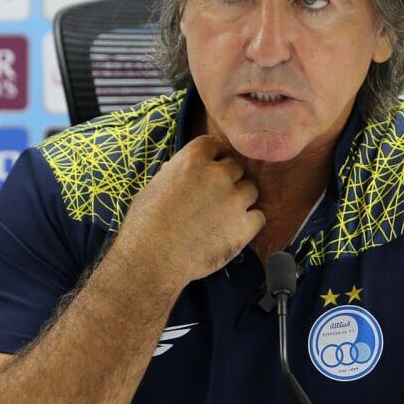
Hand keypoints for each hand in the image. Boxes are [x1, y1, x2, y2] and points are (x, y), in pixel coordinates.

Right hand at [112, 135, 264, 289]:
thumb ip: (173, 174)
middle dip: (227, 179)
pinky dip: (250, 223)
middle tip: (215, 197)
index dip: (212, 158)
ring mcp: (234, 200)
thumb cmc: (144, 224)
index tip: (209, 169)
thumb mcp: (154, 187)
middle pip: (236, 167)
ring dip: (241, 199)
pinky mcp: (244, 226)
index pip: (214, 145)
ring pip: (251, 189)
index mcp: (192, 160)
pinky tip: (234, 231)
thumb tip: (175, 169)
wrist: (152, 258)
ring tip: (225, 215)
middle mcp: (217, 175)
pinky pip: (259, 217)